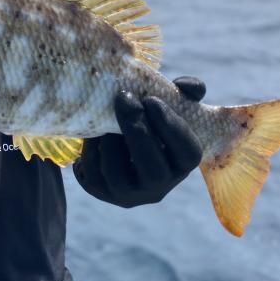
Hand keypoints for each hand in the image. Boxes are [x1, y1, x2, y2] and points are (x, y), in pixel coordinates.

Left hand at [73, 77, 204, 207]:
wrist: (115, 139)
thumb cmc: (151, 118)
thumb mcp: (170, 103)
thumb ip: (186, 90)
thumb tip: (184, 86)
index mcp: (181, 164)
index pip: (188, 154)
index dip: (171, 127)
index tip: (151, 99)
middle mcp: (159, 186)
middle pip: (154, 171)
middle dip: (138, 132)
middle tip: (124, 98)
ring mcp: (129, 194)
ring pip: (119, 177)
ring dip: (110, 142)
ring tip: (104, 117)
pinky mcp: (101, 192)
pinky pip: (93, 176)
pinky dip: (90, 151)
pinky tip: (92, 132)